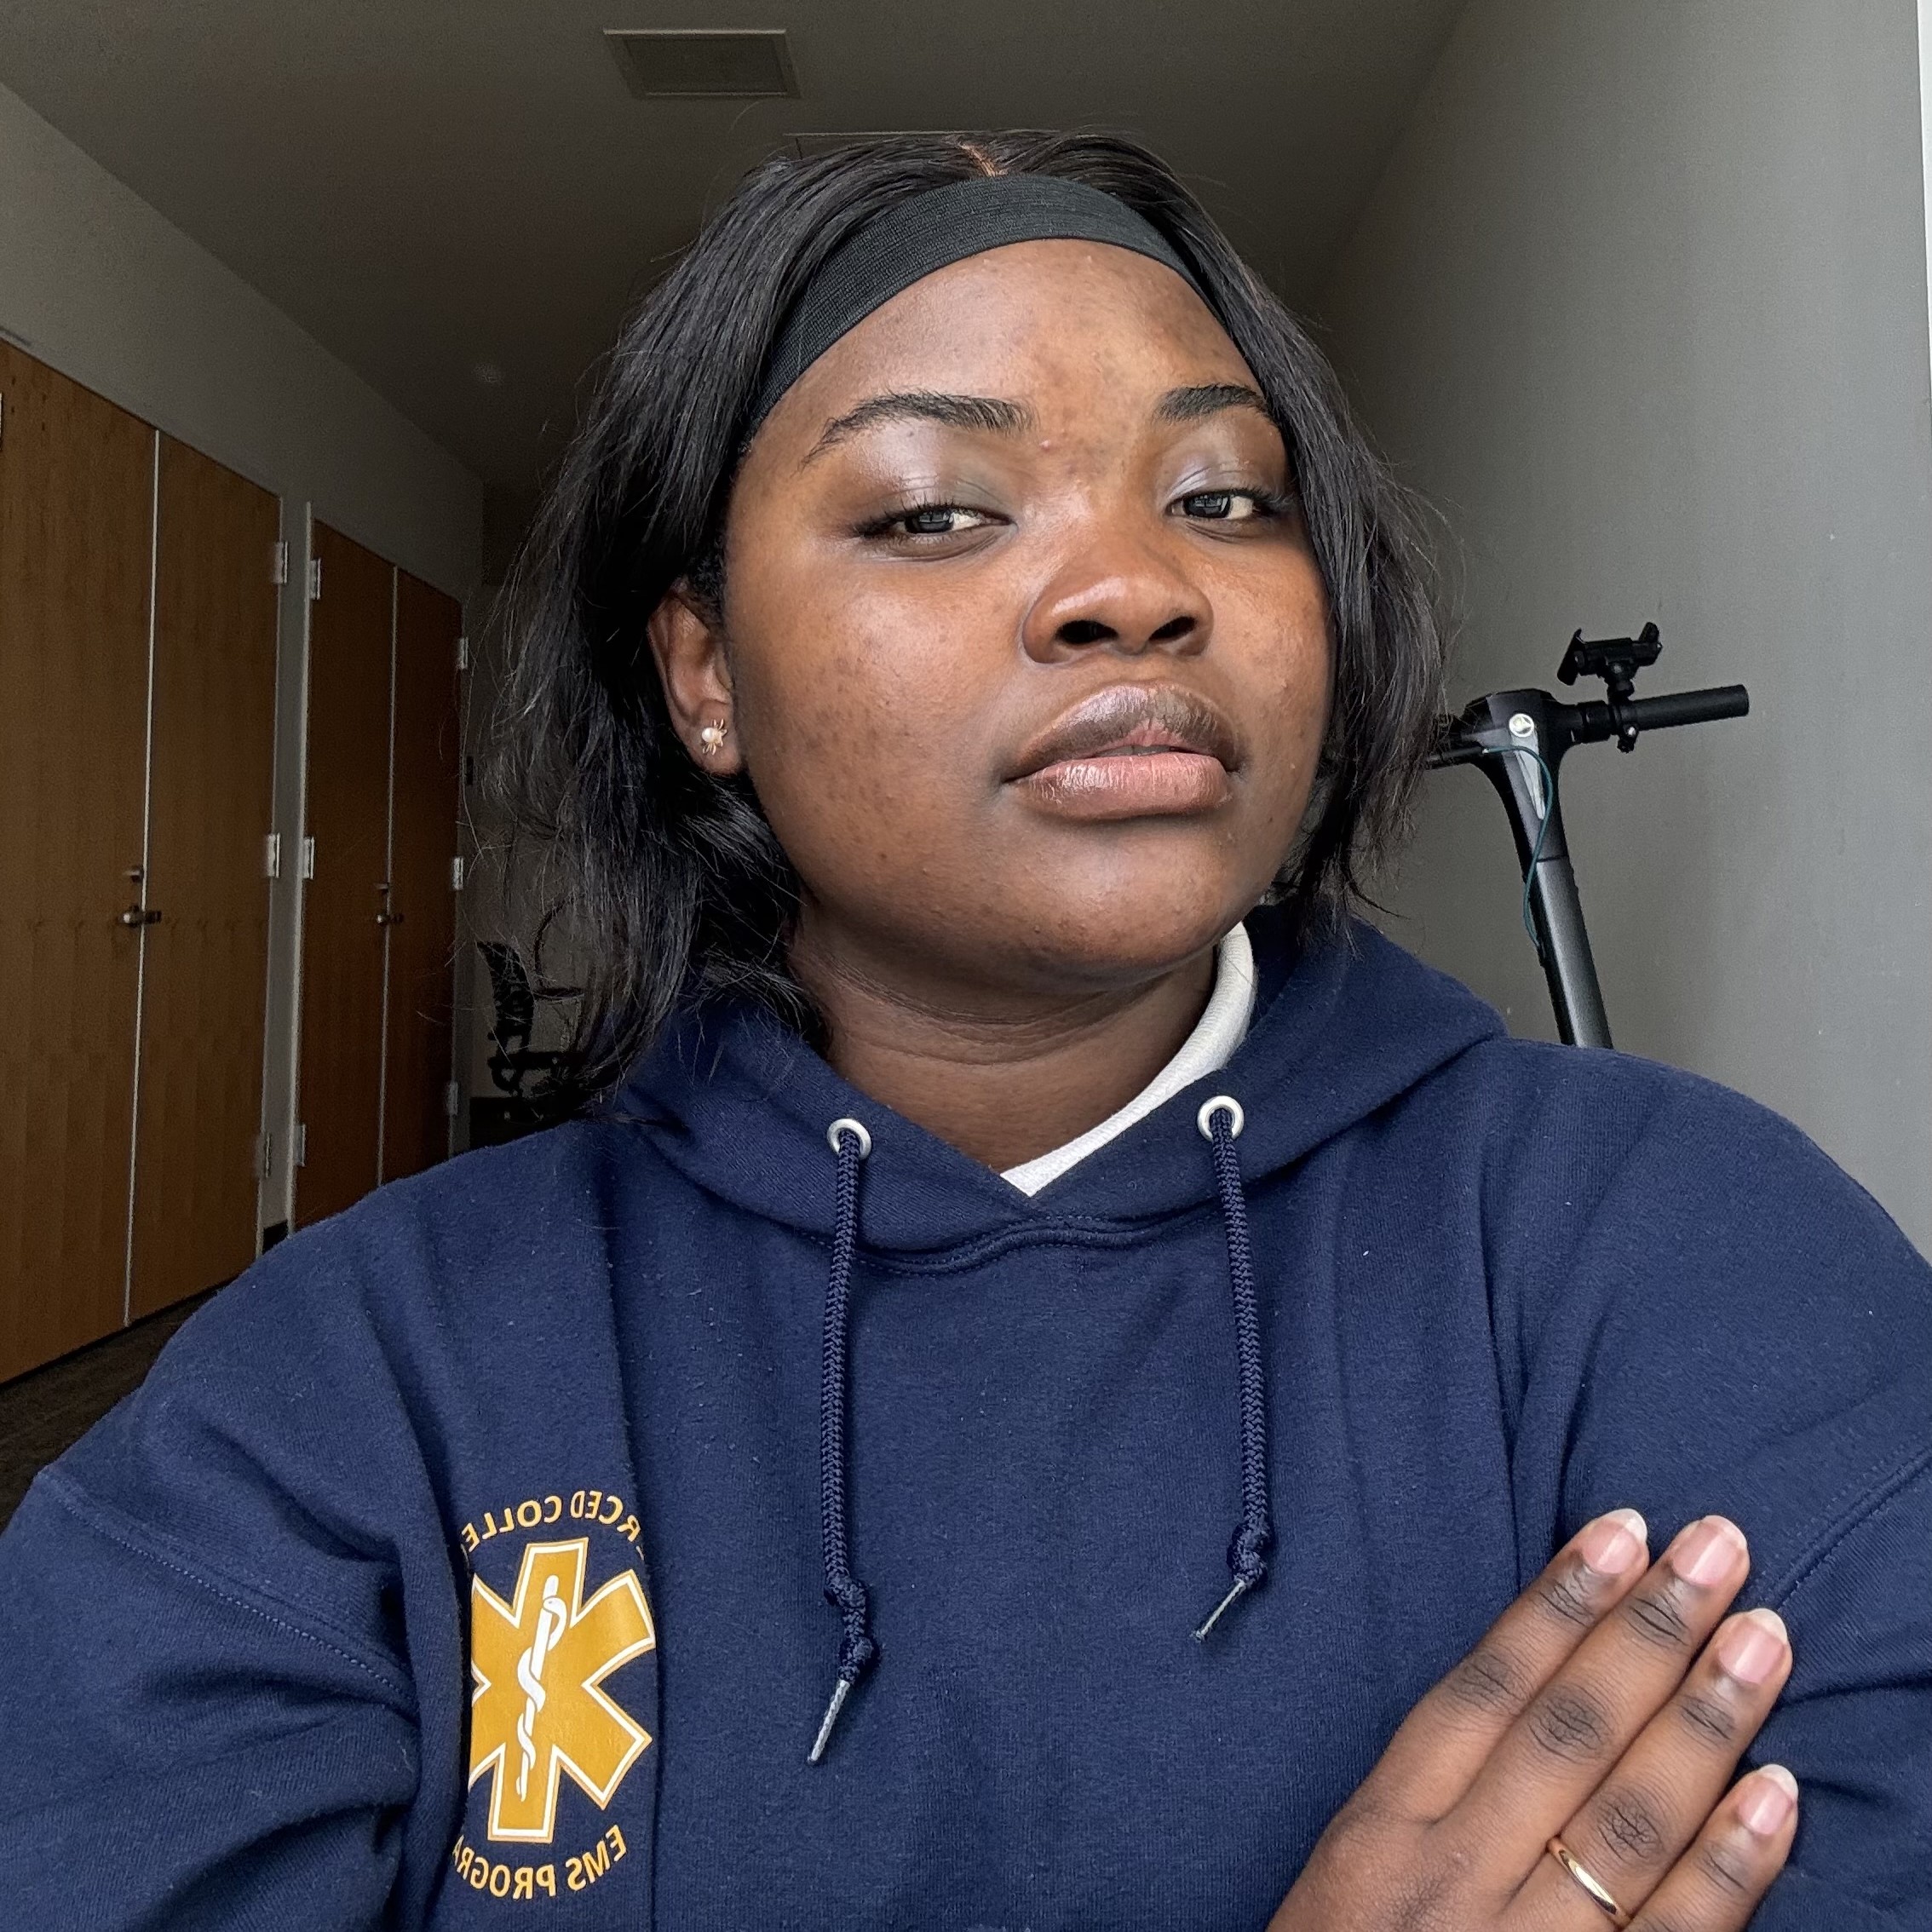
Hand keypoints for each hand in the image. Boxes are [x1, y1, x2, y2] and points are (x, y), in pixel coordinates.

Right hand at [1270, 1511, 1797, 1930]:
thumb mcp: (1352, 1880)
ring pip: (1625, 1819)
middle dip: (1648, 1630)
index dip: (1555, 1605)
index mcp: (1377, 1834)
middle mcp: (1445, 1881)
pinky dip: (1730, 1867)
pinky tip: (1776, 1797)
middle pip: (1563, 1733)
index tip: (1620, 1529)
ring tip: (1766, 1634)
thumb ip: (1432, 1799)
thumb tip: (1536, 1690)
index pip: (1481, 1690)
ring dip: (1705, 1719)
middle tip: (1720, 1544)